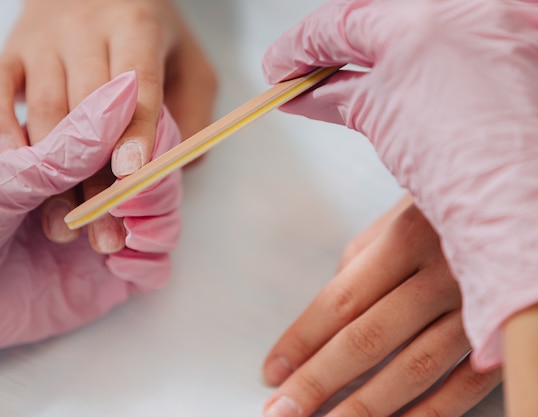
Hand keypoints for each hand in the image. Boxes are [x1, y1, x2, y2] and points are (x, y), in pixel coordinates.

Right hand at [0, 0, 215, 251]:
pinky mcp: (8, 51)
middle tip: (105, 231)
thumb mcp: (189, 66)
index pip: (137, 85)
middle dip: (96, 177)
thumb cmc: (149, 37)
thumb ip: (192, 116)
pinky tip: (14, 168)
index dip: (136, 131)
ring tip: (66, 225)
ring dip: (53, 174)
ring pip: (43, 110)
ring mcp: (40, 40)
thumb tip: (172, 172)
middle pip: (87, 110)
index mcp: (135, 25)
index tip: (132, 175)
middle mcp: (83, 28)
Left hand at [0, 72, 181, 360]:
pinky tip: (119, 263)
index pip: (133, 133)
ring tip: (104, 239)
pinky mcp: (107, 280)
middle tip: (116, 204)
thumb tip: (126, 89)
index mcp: (68, 154)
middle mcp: (92, 190)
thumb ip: (71, 140)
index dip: (147, 140)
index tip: (132, 159)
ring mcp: (103, 234)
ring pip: (162, 217)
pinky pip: (154, 266)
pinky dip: (151, 261)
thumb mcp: (7, 173)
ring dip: (150, 222)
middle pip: (154, 175)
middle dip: (145, 187)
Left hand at [263, 201, 499, 416]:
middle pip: (368, 339)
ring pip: (415, 369)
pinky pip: (465, 385)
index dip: (302, 341)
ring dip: (364, 408)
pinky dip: (426, 414)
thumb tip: (325, 324)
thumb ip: (358, 268)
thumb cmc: (444, 213)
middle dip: (318, 381)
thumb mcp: (395, 222)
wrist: (513, 205)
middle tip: (281, 412)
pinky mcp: (506, 334)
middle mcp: (444, 273)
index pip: (340, 301)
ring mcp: (480, 307)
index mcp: (406, 237)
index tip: (272, 372)